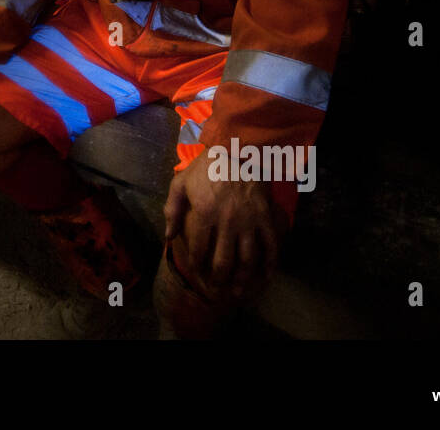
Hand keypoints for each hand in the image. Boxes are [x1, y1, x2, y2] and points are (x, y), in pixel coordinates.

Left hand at [164, 153, 279, 303]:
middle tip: (216, 290)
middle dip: (219, 280)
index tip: (197, 273)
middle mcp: (227, 222)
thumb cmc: (207, 165)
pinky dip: (270, 263)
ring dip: (242, 279)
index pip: (199, 249)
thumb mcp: (181, 182)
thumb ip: (172, 209)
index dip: (197, 265)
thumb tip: (169, 236)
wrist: (239, 147)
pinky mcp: (266, 217)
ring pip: (247, 259)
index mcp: (205, 214)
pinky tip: (266, 276)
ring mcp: (249, 221)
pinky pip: (271, 244)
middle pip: (223, 260)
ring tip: (238, 292)